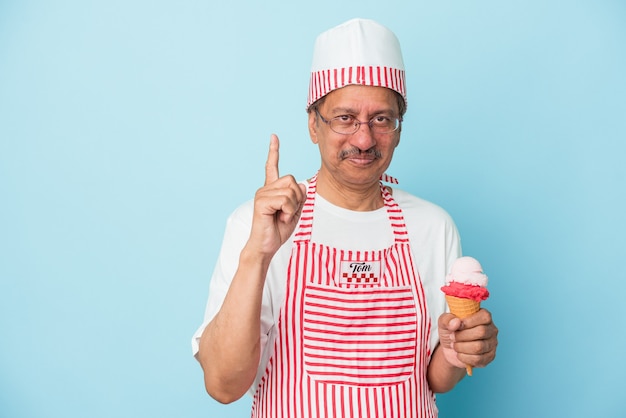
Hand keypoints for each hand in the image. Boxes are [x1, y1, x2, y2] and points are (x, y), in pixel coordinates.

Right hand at [247, 134, 306, 256]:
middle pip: (292, 181)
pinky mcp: (261, 202)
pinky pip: (285, 200)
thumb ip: (299, 196)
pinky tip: (279, 218)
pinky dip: (288, 211)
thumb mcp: (295, 211)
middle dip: (297, 199)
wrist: (266, 246)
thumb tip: (301, 184)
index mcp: (272, 189)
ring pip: (291, 191)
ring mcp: (262, 194)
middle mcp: (265, 188)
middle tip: (287, 212)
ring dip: (293, 207)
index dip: (274, 151)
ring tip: (282, 217)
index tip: (274, 137)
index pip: (272, 166)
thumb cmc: (278, 229)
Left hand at [438, 309, 498, 370]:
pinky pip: (478, 359)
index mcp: (483, 316)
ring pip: (479, 347)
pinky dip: (464, 357)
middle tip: (452, 337)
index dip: (469, 322)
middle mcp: (491, 329)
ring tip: (454, 345)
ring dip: (461, 347)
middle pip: (481, 332)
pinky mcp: (489, 357)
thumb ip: (447, 319)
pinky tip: (459, 354)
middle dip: (462, 336)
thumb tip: (456, 322)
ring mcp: (492, 344)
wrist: (450, 349)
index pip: (484, 317)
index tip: (457, 326)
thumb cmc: (450, 331)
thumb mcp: (444, 322)